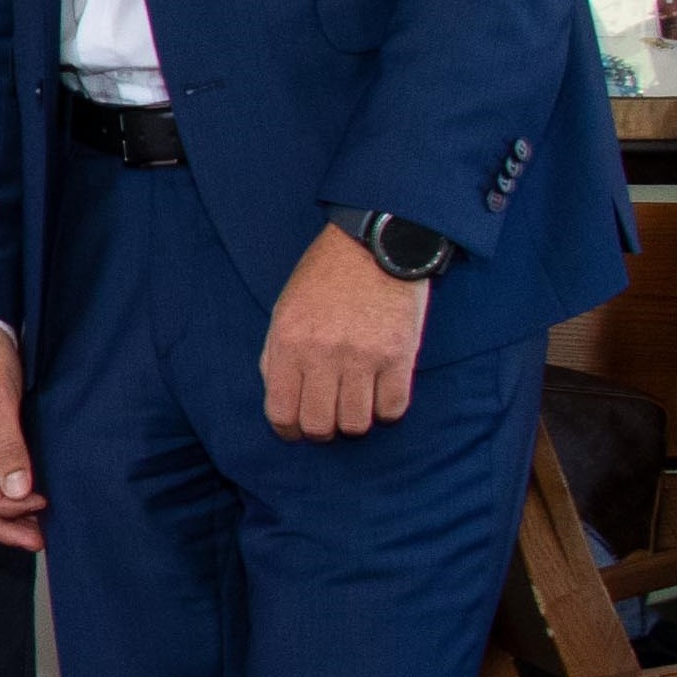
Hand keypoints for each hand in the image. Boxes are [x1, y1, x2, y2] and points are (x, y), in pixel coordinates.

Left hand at [261, 225, 427, 441]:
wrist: (376, 244)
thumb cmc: (325, 277)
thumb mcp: (285, 309)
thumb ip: (276, 355)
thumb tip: (279, 398)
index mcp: (289, 342)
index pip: (282, 412)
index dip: (288, 431)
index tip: (296, 430)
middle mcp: (324, 354)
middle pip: (320, 425)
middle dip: (321, 432)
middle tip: (328, 421)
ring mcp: (364, 356)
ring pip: (357, 423)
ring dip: (354, 422)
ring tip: (355, 405)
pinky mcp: (399, 355)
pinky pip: (393, 408)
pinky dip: (386, 410)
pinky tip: (380, 396)